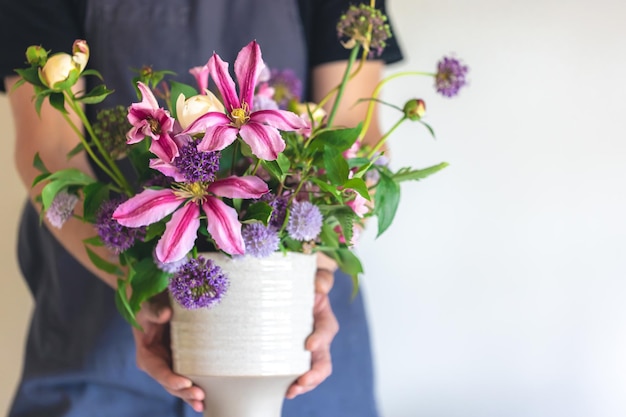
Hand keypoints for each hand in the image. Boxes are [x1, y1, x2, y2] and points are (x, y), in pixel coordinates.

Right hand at [133, 299, 205, 411]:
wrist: (153, 303)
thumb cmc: (148, 306)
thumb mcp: (147, 307)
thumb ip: (154, 311)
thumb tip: (166, 313)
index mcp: (146, 356)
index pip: (158, 371)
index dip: (171, 378)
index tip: (186, 383)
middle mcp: (157, 365)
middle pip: (170, 383)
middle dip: (184, 392)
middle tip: (200, 396)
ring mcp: (169, 365)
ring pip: (179, 386)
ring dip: (189, 396)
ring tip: (202, 403)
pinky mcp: (179, 363)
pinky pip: (187, 378)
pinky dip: (194, 388)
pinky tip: (205, 399)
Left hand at [285, 254, 339, 398]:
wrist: (284, 283)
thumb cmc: (300, 278)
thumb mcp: (312, 272)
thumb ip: (320, 276)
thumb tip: (320, 286)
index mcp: (322, 316)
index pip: (327, 329)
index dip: (320, 338)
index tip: (309, 345)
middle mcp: (316, 335)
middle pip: (323, 359)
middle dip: (315, 374)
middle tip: (302, 382)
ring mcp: (303, 347)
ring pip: (311, 370)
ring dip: (304, 384)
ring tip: (291, 391)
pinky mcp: (289, 354)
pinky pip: (293, 371)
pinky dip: (290, 382)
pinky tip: (283, 390)